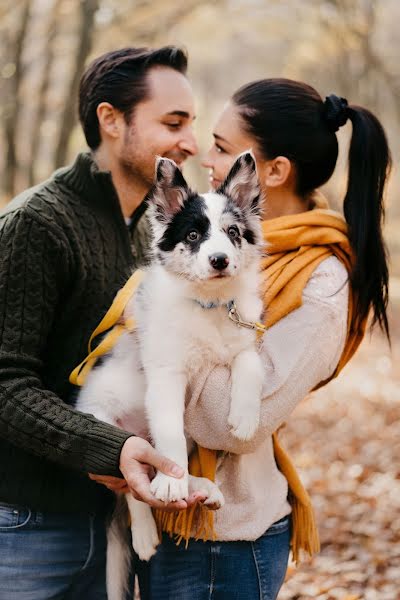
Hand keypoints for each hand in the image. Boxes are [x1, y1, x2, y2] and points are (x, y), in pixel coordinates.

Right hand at [90, 437, 206, 511]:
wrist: (119, 449)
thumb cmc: (130, 448)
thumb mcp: (146, 451)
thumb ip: (162, 462)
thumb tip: (180, 474)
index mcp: (138, 485)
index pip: (155, 501)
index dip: (171, 504)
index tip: (185, 503)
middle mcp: (142, 492)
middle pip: (163, 504)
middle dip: (183, 502)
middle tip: (200, 496)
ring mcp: (147, 491)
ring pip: (166, 501)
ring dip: (183, 499)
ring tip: (200, 494)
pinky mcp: (152, 487)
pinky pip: (165, 494)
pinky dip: (178, 494)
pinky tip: (190, 490)